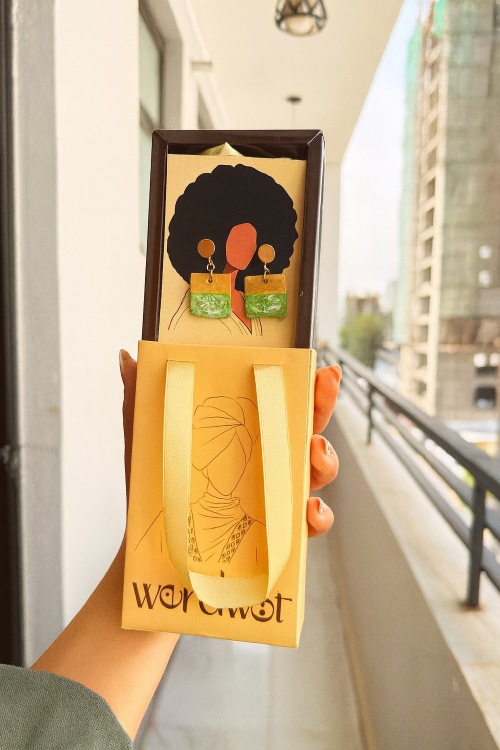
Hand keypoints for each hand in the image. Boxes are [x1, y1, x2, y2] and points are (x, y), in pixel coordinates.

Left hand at [119, 351, 340, 537]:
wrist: (152, 554)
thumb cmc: (156, 491)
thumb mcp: (148, 443)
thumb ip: (140, 402)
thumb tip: (127, 357)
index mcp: (246, 434)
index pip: (283, 401)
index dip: (307, 383)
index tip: (322, 367)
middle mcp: (268, 461)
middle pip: (310, 428)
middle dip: (322, 406)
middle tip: (321, 391)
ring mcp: (277, 496)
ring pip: (318, 473)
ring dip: (325, 460)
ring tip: (313, 452)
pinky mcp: (279, 534)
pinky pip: (310, 524)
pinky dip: (318, 517)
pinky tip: (308, 511)